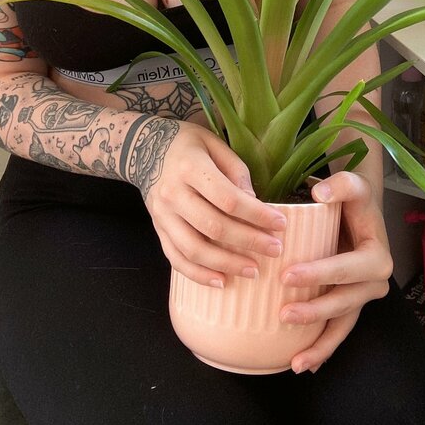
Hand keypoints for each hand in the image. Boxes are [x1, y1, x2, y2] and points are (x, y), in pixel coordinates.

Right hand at [143, 122, 287, 287]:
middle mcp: (173, 193)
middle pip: (214, 226)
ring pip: (194, 249)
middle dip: (248, 242)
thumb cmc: (188, 145)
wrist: (144, 149)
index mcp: (190, 167)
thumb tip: (253, 202)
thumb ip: (235, 171)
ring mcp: (162, 214)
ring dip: (226, 264)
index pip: (228, 198)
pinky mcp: (158, 229)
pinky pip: (176, 258)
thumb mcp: (214, 143)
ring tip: (253, 271)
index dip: (256, 214)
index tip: (280, 223)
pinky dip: (198, 274)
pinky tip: (221, 281)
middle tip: (275, 250)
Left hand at [279, 171, 392, 373]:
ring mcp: (362, 297)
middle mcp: (375, 282)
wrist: (359, 214)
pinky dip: (323, 348)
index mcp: (377, 256)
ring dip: (321, 344)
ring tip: (296, 363)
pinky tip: (304, 365)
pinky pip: (338, 330)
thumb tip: (319, 194)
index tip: (288, 276)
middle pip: (345, 302)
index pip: (348, 269)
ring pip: (343, 325)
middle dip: (316, 312)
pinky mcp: (349, 306)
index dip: (321, 274)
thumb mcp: (354, 185)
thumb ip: (340, 184)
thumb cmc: (354, 201)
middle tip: (284, 314)